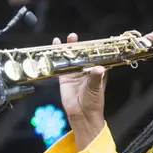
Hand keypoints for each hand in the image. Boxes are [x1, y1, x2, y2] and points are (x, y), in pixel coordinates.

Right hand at [53, 33, 106, 150]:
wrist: (82, 116)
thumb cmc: (93, 102)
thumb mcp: (95, 88)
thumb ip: (95, 77)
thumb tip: (99, 68)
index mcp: (96, 71)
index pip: (93, 56)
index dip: (90, 48)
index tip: (87, 40)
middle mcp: (85, 70)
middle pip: (80, 55)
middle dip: (76, 46)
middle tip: (72, 36)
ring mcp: (74, 74)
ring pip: (69, 59)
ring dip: (66, 49)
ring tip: (61, 40)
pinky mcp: (64, 79)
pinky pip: (59, 66)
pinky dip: (56, 58)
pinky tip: (54, 49)